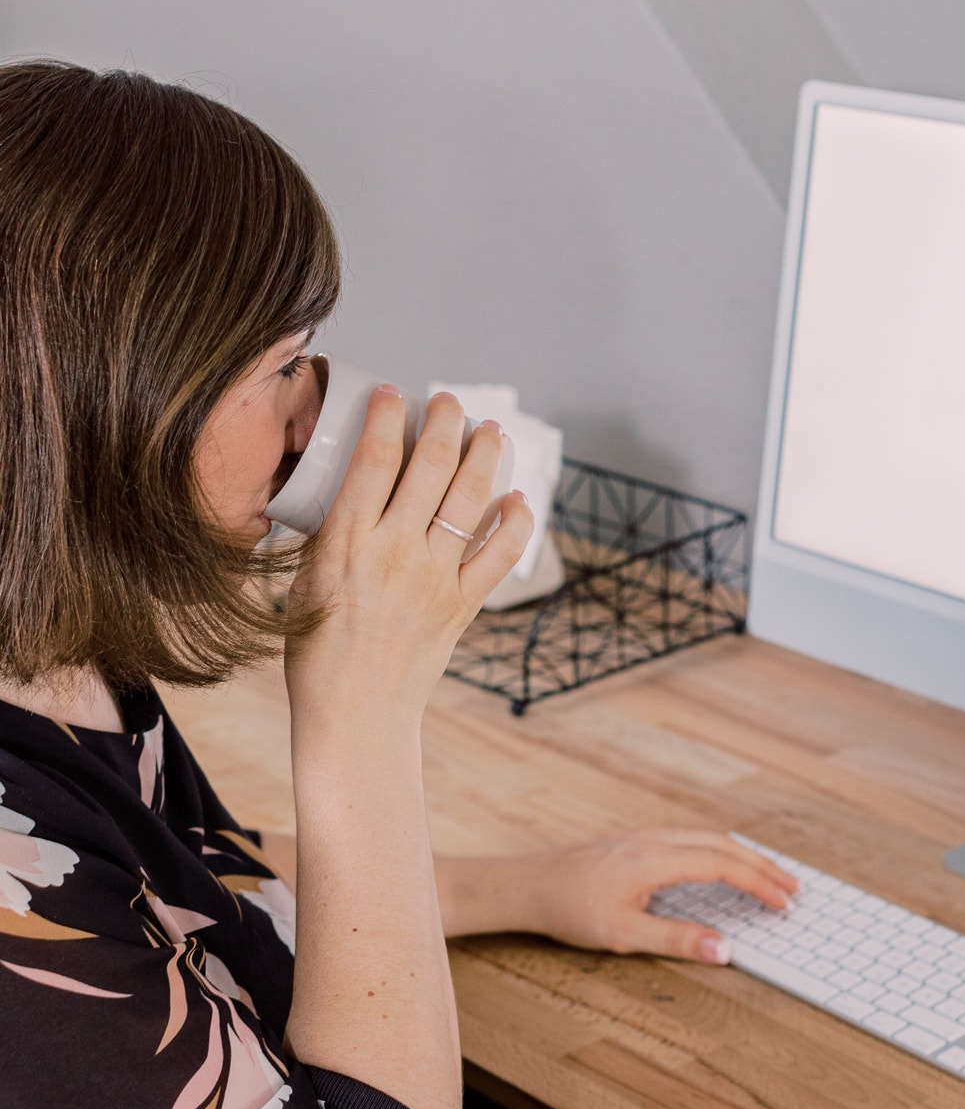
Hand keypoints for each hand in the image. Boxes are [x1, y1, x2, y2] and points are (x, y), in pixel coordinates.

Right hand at [285, 388, 532, 726]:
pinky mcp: (462, 605)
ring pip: (472, 500)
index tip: (393, 392)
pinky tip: (517, 498)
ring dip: (485, 456)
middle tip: (449, 400)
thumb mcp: (304, 581)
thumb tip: (340, 492)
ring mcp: (433, 578)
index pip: (373, 458)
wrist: (353, 715)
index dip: (386, 415)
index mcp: (346, 541)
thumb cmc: (316, 653)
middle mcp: (395, 551)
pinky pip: (500, 555)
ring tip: (490, 431)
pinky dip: (516, 522)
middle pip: (431, 466)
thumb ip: (326, 536)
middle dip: (445, 421)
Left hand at [521, 828, 798, 964]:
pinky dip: (720, 851)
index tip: (784, 903)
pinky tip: (723, 866)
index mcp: (656, 859)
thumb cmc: (570, 909)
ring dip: (742, 856)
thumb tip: (725, 950)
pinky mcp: (637, 841)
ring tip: (768, 876)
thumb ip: (678, 940)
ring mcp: (645, 836)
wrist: (528, 886)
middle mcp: (655, 839)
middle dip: (762, 865)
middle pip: (723, 844)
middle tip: (793, 888)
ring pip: (708, 837)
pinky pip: (692, 838)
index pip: (723, 866)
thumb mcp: (624, 935)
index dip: (758, 884)